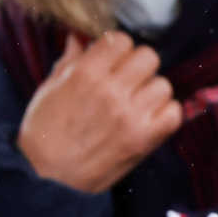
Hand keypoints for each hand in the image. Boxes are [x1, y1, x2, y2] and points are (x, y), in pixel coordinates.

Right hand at [16, 31, 181, 193]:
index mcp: (85, 74)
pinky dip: (164, 115)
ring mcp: (130, 115)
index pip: (122, 40)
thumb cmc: (44, 134)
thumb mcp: (49, 90)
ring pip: (163, 84)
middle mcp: (111, 91)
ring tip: (135, 104)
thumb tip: (80, 37)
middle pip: (149, 57)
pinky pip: (173, 113)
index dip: (119, 49)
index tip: (113, 60)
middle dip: (138, 66)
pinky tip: (147, 119)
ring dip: (152, 92)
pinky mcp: (144, 139)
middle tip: (127, 81)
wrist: (46, 179)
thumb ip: (69, 61)